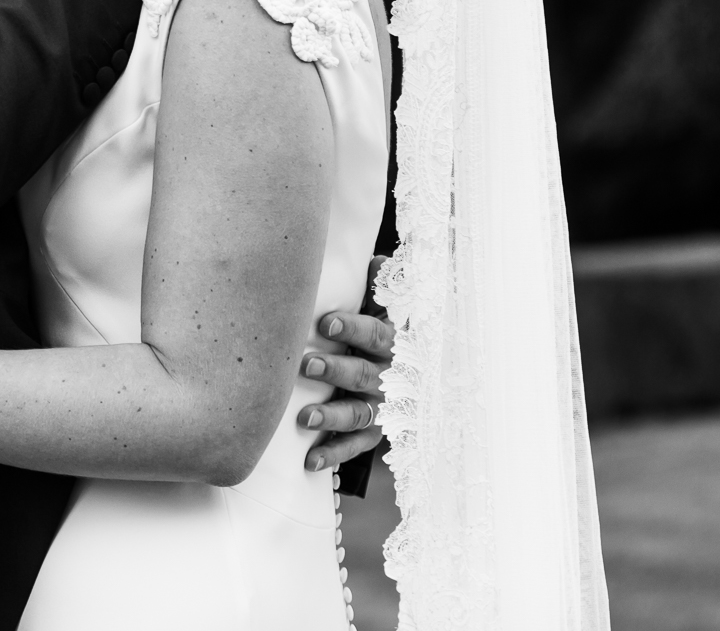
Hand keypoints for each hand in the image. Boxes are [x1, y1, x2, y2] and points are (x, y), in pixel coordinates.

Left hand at [299, 257, 393, 471]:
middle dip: (336, 371)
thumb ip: (379, 288)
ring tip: (304, 418)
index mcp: (394, 344)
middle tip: (306, 366)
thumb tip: (376, 259)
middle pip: (364, 374)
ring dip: (332, 416)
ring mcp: (383, 408)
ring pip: (359, 413)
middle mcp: (391, 377)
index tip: (327, 324)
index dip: (354, 328)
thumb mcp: (386, 311)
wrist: (415, 382)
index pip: (377, 334)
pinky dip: (334, 454)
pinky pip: (355, 447)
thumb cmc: (381, 337)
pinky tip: (310, 460)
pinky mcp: (375, 435)